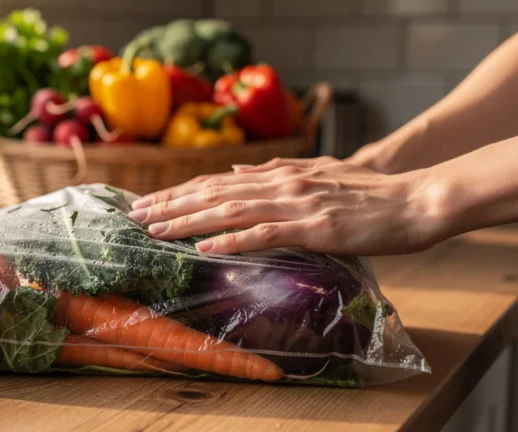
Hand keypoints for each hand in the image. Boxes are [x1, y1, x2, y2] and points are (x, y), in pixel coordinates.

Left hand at [128, 156, 441, 255]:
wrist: (415, 202)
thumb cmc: (369, 193)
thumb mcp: (319, 172)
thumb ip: (275, 171)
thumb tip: (235, 172)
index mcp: (280, 174)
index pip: (217, 183)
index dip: (179, 192)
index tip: (149, 203)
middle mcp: (281, 185)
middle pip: (214, 195)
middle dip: (171, 206)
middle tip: (136, 217)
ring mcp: (297, 205)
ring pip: (230, 212)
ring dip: (189, 222)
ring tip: (155, 231)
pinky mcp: (314, 228)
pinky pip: (264, 235)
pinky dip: (231, 241)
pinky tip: (204, 248)